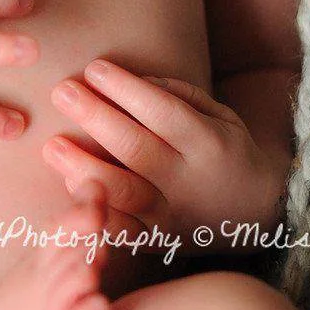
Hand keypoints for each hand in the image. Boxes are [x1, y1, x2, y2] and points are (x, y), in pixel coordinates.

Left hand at [40, 60, 284, 243]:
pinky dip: (93, 211)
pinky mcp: (155, 241)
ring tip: (53, 145)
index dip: (125, 89)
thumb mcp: (220, 116)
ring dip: (83, 166)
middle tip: (62, 91)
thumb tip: (130, 79)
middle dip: (95, 116)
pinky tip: (70, 187)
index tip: (94, 69)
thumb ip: (179, 94)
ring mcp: (170, 215)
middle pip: (135, 147)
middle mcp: (188, 181)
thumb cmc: (226, 152)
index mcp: (207, 143)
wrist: (256, 214)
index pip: (162, 111)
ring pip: (122, 192)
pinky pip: (119, 232)